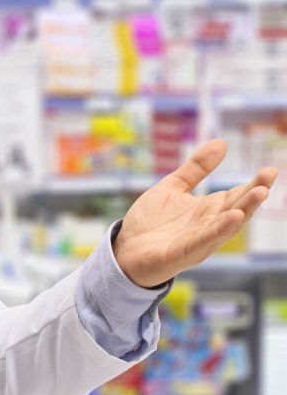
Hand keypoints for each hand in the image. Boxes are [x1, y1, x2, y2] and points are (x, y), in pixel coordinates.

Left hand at [114, 139, 278, 287]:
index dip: (254, 184)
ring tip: (260, 193)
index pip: (237, 196)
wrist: (124, 250)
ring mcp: (198, 241)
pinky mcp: (182, 253)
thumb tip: (222, 141)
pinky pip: (204, 240)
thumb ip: (196, 169)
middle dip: (253, 195)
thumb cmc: (150, 222)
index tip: (271, 170)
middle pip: (236, 209)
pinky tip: (233, 217)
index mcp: (209, 210)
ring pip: (226, 226)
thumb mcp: (173, 187)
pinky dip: (219, 229)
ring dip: (244, 210)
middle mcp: (209, 226)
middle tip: (269, 177)